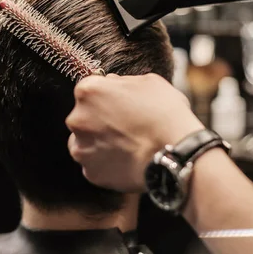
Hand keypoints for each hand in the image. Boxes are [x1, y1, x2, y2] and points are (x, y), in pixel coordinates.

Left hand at [66, 73, 203, 191]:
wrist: (175, 153)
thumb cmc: (165, 113)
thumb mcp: (149, 81)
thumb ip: (123, 82)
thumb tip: (113, 84)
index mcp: (88, 91)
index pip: (88, 90)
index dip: (106, 96)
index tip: (119, 103)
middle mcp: (77, 119)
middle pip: (83, 116)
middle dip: (100, 120)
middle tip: (126, 125)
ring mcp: (81, 148)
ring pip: (86, 142)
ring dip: (100, 142)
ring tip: (126, 144)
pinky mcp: (91, 172)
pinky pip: (95, 164)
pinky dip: (106, 163)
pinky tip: (126, 159)